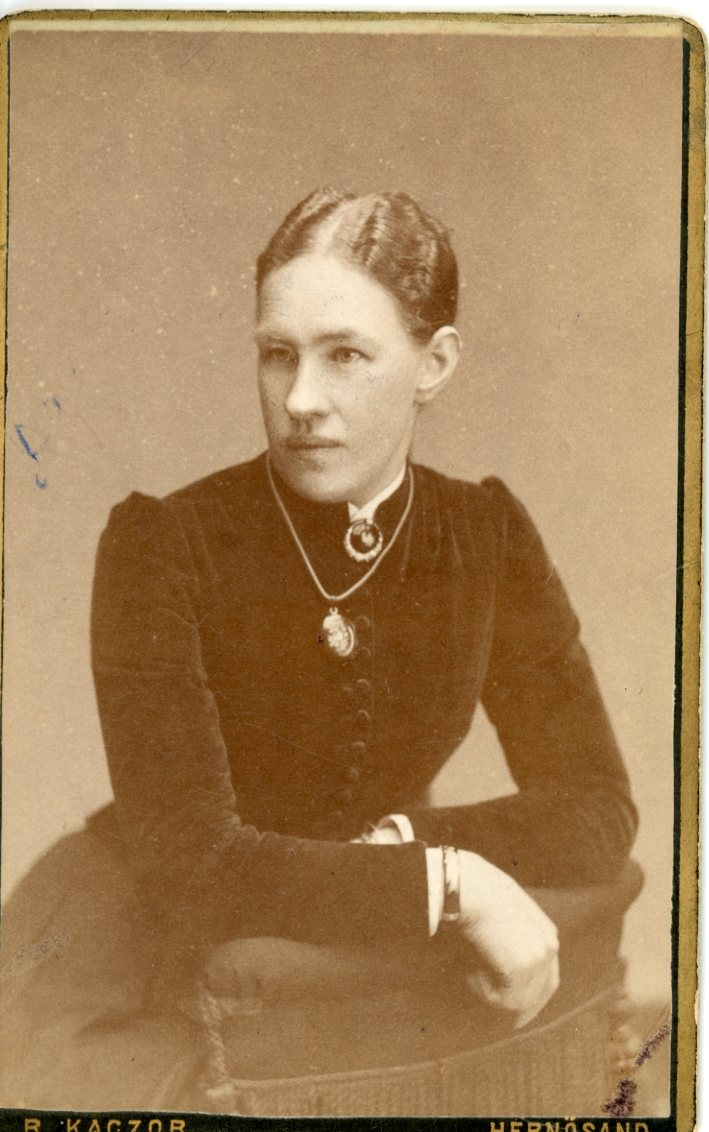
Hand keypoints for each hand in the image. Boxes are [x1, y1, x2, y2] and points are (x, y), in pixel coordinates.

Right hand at [456, 850, 559, 1027]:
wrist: (470, 887)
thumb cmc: (477, 894)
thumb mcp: (504, 913)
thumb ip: (512, 936)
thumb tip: (499, 961)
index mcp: (547, 933)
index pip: (549, 976)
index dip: (535, 996)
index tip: (521, 1013)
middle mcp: (549, 947)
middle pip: (542, 993)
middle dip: (527, 1010)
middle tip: (512, 1026)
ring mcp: (538, 959)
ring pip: (518, 1000)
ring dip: (491, 992)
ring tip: (470, 971)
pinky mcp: (521, 970)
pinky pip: (502, 1000)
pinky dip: (483, 990)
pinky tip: (471, 970)